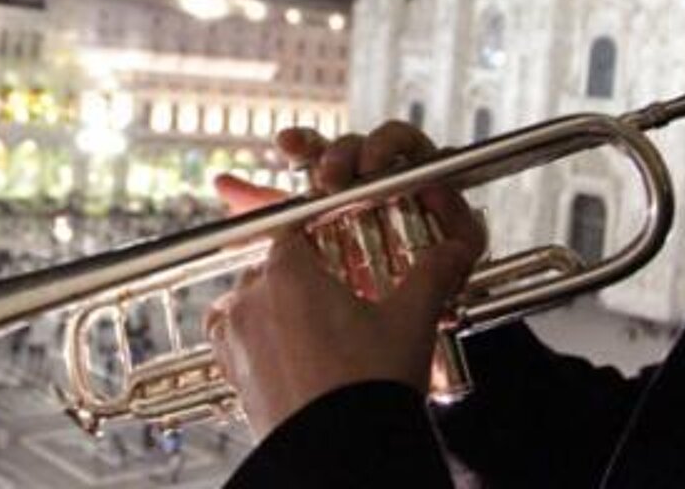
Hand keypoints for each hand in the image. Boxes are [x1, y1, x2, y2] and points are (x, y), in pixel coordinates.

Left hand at [206, 122, 485, 439]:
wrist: (339, 456)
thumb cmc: (369, 386)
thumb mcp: (409, 321)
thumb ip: (430, 274)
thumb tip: (454, 249)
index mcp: (289, 270)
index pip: (293, 227)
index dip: (316, 234)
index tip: (335, 246)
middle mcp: (251, 296)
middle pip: (271, 264)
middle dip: (300, 275)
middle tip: (335, 296)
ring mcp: (234, 336)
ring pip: (250, 299)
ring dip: (275, 305)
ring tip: (317, 328)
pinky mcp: (230, 371)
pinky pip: (232, 336)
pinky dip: (255, 335)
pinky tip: (288, 349)